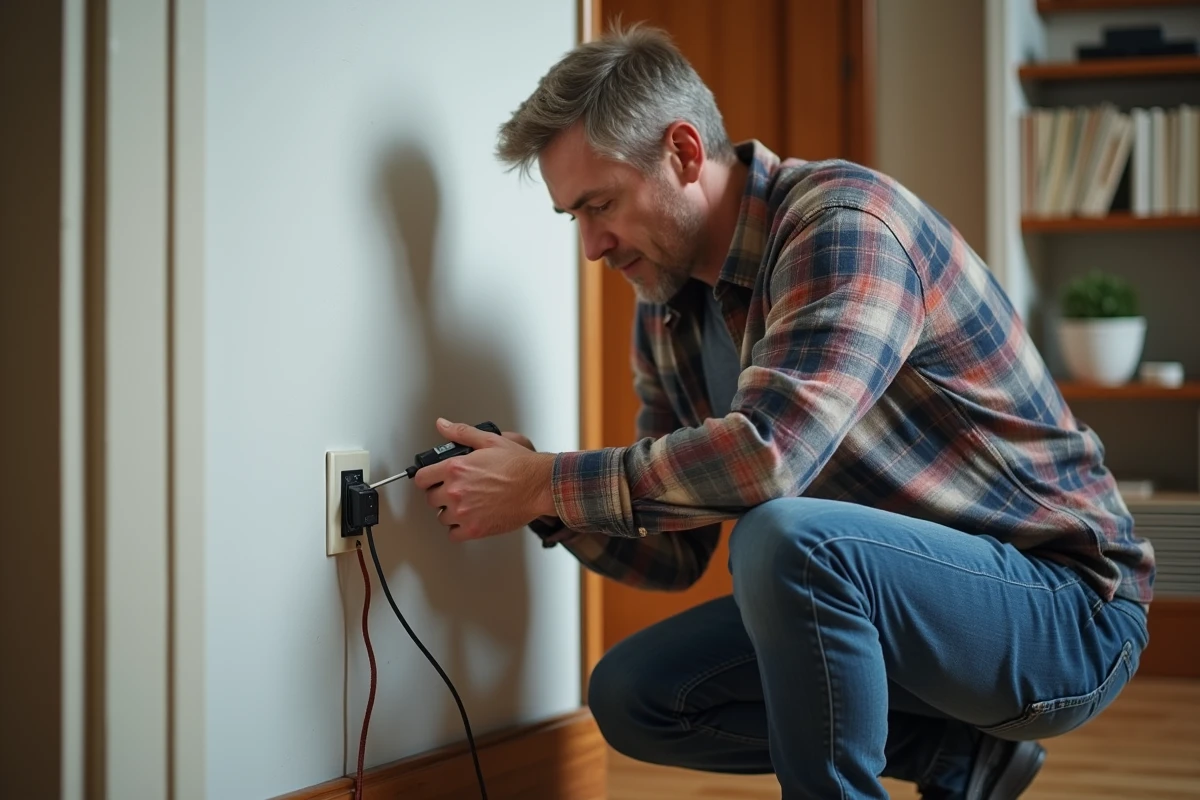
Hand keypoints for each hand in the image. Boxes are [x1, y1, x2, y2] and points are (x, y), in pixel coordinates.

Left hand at [413, 418, 556, 541]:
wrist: (540, 486)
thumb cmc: (520, 465)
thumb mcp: (490, 441)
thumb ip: (461, 433)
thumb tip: (443, 425)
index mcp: (456, 468)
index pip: (422, 478)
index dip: (427, 478)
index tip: (432, 480)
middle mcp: (456, 491)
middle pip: (431, 499)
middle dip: (440, 494)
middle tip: (455, 491)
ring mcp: (464, 512)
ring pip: (442, 517)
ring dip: (450, 512)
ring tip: (465, 505)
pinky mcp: (475, 529)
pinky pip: (453, 535)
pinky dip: (459, 529)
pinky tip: (469, 520)